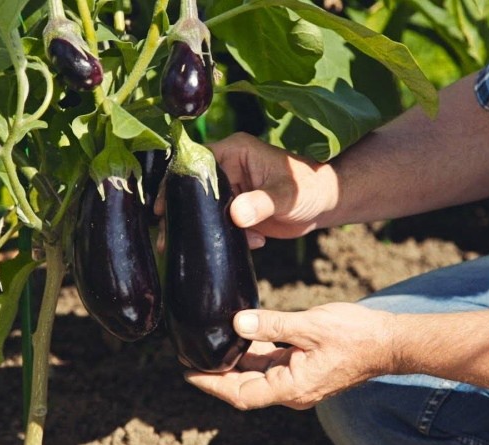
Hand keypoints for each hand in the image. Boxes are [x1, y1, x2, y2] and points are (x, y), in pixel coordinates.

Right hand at [155, 132, 337, 248]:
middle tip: (167, 237)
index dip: (175, 183)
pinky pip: (220, 223)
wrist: (325, 204)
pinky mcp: (237, 209)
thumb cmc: (309, 188)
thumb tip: (235, 215)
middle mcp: (228, 167)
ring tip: (192, 249)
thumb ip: (261, 203)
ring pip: (203, 209)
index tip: (163, 207)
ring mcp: (232, 189)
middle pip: (192, 188)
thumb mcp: (286, 195)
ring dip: (204, 229)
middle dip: (182, 213)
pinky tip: (252, 243)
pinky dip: (228, 237)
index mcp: (235, 152)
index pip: (195, 162)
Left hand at [184, 303, 396, 409]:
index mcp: (292, 387)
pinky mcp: (303, 367)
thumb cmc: (356, 335)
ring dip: (235, 360)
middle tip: (191, 354)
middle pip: (245, 385)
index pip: (241, 394)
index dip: (211, 384)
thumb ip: (272, 324)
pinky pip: (272, 362)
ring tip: (210, 342)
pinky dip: (254, 351)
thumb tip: (237, 323)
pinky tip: (241, 333)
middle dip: (217, 371)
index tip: (188, 371)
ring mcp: (298, 379)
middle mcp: (292, 390)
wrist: (389, 341)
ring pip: (257, 373)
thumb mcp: (310, 326)